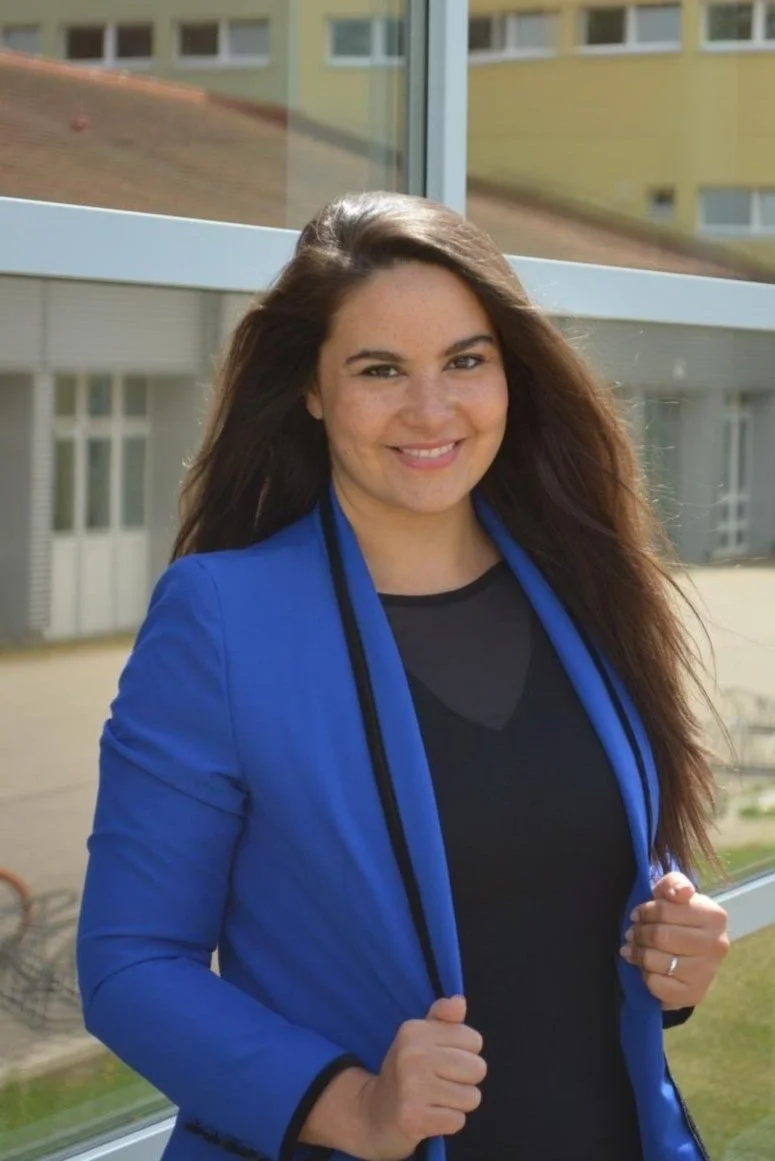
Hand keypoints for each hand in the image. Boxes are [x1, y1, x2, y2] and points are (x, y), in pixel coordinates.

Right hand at [356, 995, 486, 1160]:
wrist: (374, 1112)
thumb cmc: (407, 1069)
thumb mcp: (421, 1036)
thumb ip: (443, 1017)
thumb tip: (460, 1002)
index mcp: (415, 1030)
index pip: (474, 1040)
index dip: (464, 1052)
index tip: (442, 1058)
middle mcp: (412, 1055)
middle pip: (478, 1069)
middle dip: (465, 1079)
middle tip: (441, 1081)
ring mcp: (412, 1088)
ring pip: (471, 1097)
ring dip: (458, 1103)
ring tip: (435, 1098)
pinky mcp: (414, 1118)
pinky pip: (458, 1121)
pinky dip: (448, 1122)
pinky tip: (430, 1114)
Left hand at [620, 871, 729, 1009]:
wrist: (688, 956)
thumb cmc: (677, 919)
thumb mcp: (672, 894)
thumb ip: (674, 884)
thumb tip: (681, 893)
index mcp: (715, 916)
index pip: (665, 909)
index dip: (645, 911)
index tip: (636, 915)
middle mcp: (718, 945)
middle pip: (660, 936)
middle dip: (639, 933)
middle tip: (631, 933)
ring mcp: (708, 972)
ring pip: (656, 960)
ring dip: (638, 953)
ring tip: (633, 949)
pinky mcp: (695, 994)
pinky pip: (656, 984)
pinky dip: (645, 975)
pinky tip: (645, 969)